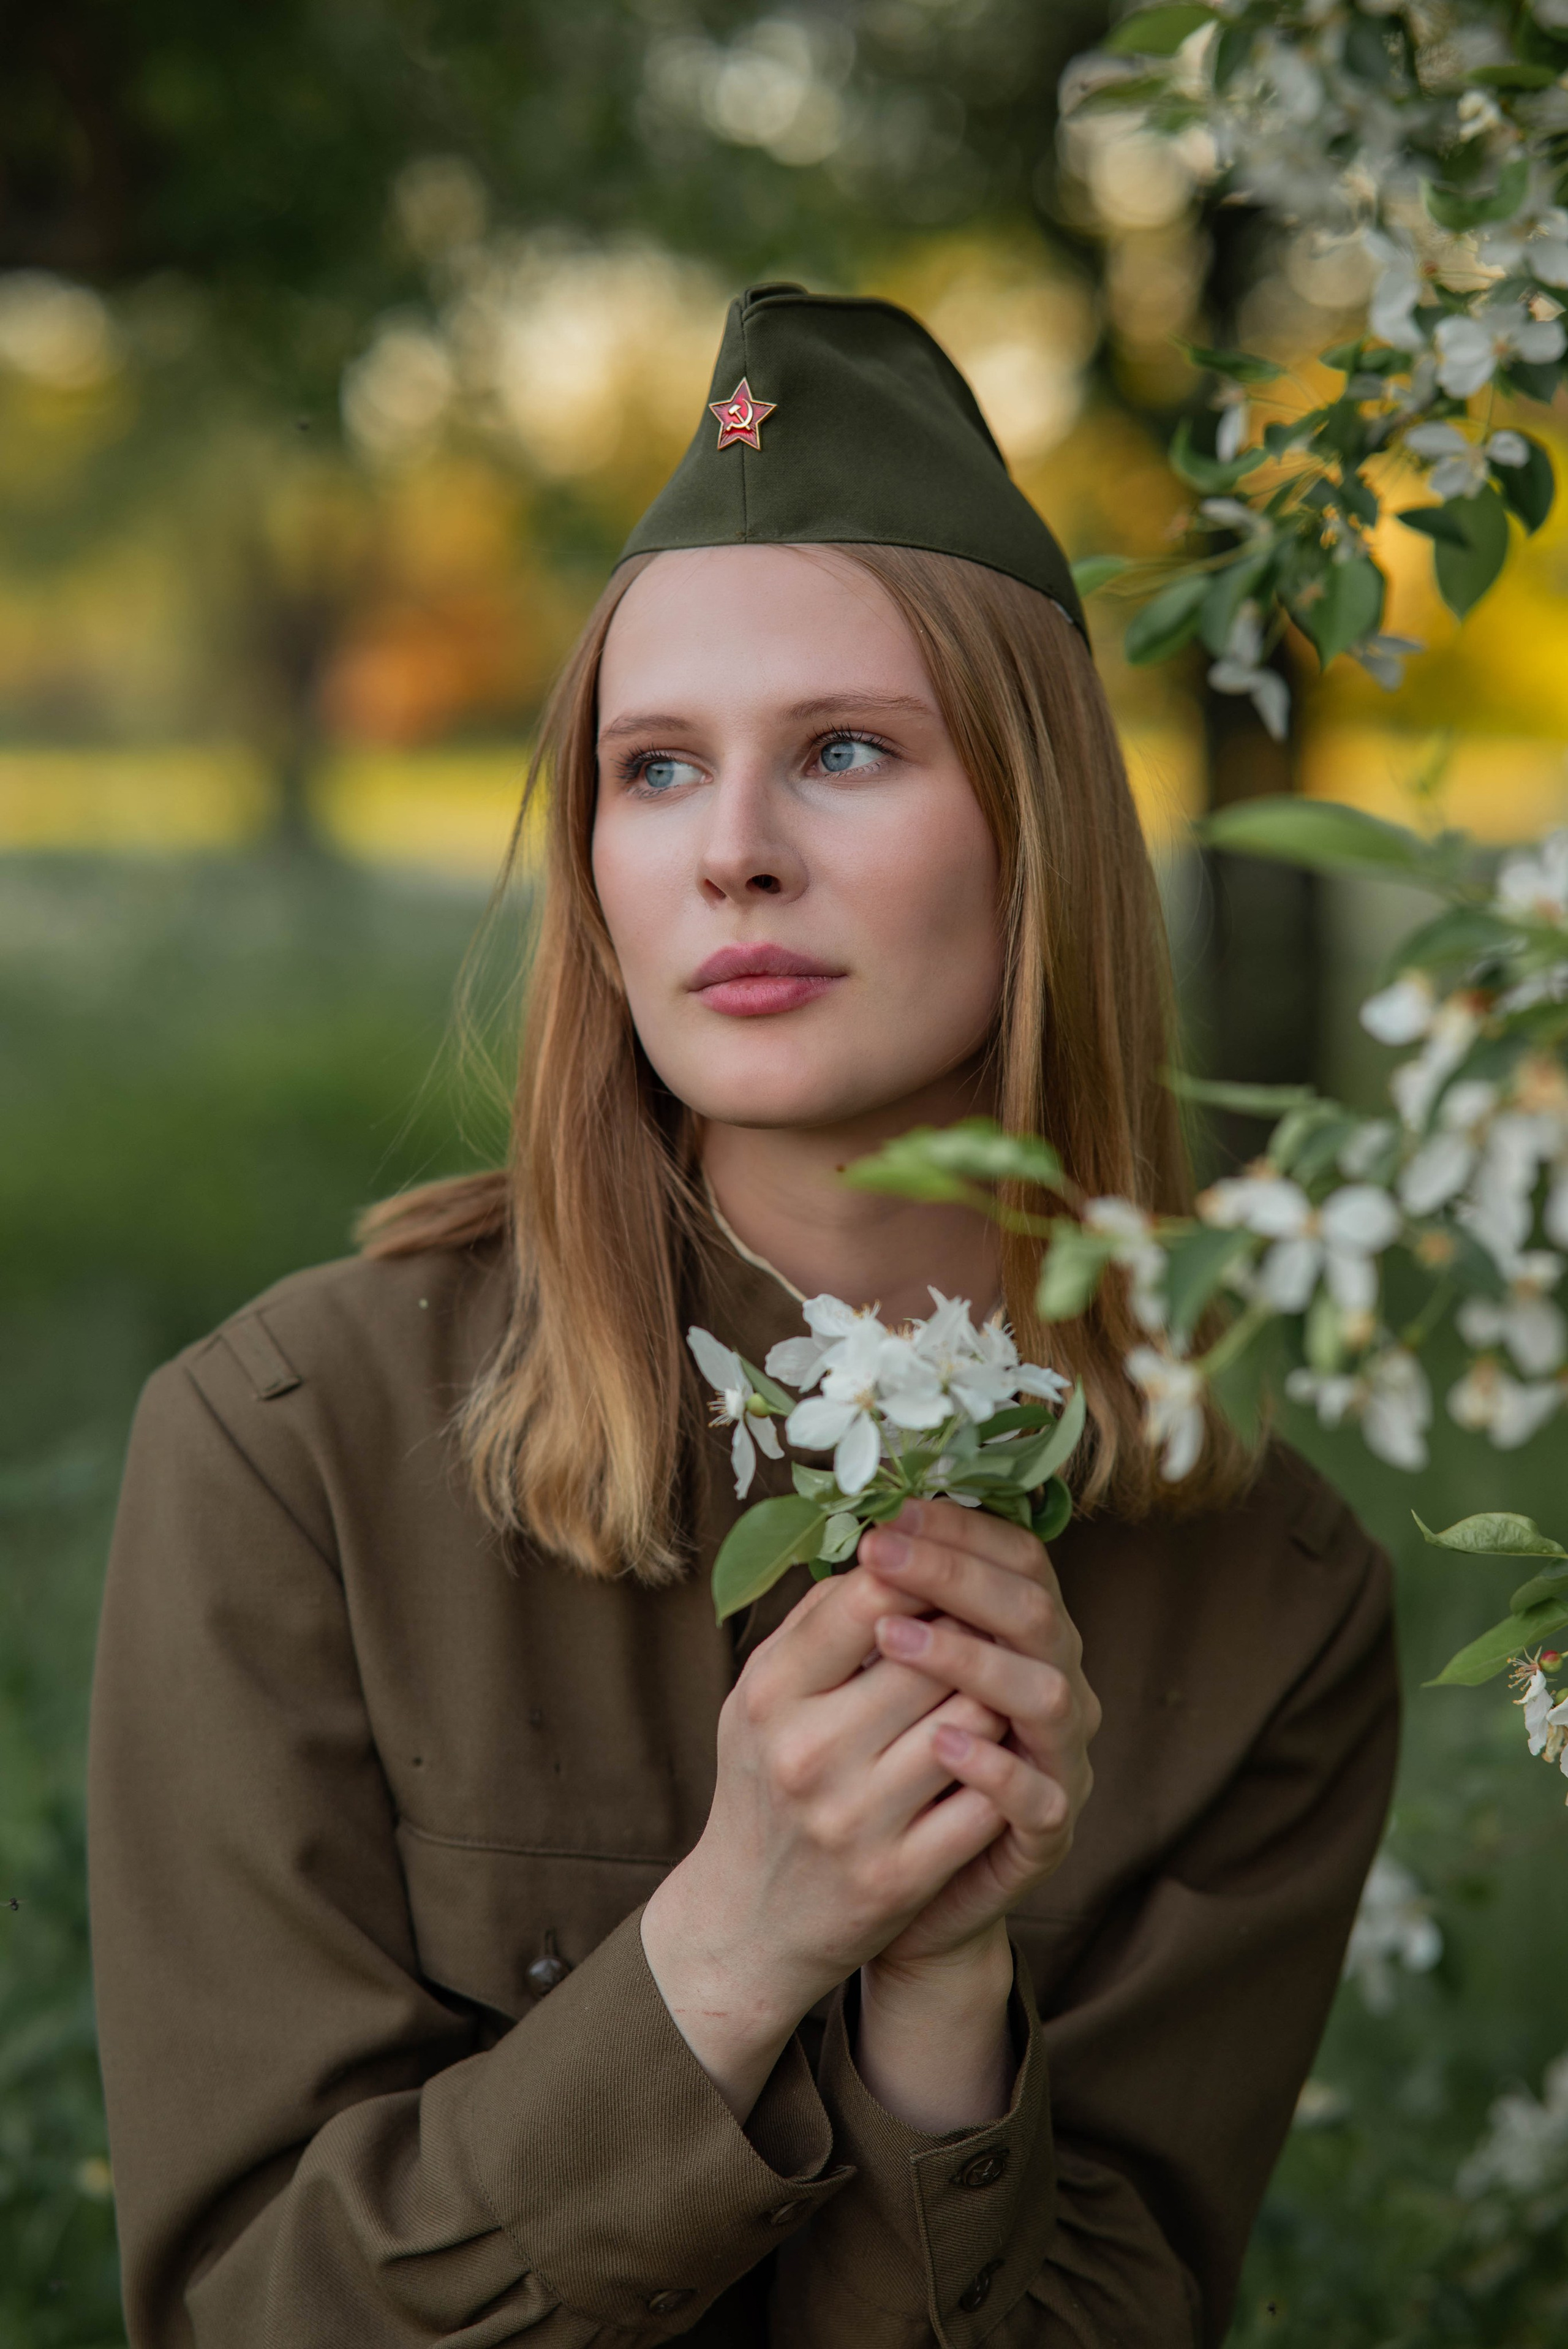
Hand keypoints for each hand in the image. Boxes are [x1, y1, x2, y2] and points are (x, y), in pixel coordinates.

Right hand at [640, 1556, 1007, 2117]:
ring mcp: (856, 1819)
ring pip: (973, 1720)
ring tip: (995, 1684)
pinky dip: (1003, 1769)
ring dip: (995, 1696)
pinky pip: (984, 1800)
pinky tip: (999, 1755)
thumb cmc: (763, 1783)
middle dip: (969, 1632)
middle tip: (989, 1623)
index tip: (944, 1568)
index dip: (922, 1572)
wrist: (747, 1922)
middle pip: (932, 1653)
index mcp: (769, 1693)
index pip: (868, 1598)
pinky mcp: (899, 1877)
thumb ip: (820, 1621)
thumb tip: (892, 1541)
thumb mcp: (761, 1695)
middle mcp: (808, 1752)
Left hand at [859, 1497, 1099, 1970]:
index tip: (891, 1514)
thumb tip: (858, 1533)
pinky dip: (997, 1767)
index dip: (962, 1531)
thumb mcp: (874, 1680)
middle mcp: (1054, 1685)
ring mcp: (1057, 1760)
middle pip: (1034, 1612)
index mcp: (1021, 1636)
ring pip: (1047, 1695)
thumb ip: (884, 1613)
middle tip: (880, 1554)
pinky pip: (1039, 1797)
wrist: (897, 1893)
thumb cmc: (880, 1767)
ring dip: (972, 1659)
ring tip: (896, 1639)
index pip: (1019, 1558)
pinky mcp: (1046, 1834)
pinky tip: (942, 1744)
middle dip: (957, 1576)